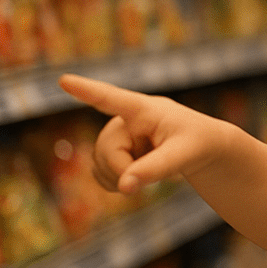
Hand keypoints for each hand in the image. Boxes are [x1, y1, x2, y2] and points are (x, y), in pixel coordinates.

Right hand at [59, 74, 234, 193]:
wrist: (202, 150)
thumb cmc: (198, 143)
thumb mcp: (184, 155)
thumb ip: (155, 169)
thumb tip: (124, 187)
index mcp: (144, 110)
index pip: (111, 99)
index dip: (86, 91)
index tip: (64, 80)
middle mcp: (124, 120)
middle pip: (106, 150)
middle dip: (125, 169)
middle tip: (155, 173)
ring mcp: (115, 136)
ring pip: (100, 164)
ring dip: (122, 178)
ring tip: (151, 169)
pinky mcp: (112, 153)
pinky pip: (99, 175)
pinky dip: (116, 184)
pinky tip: (134, 178)